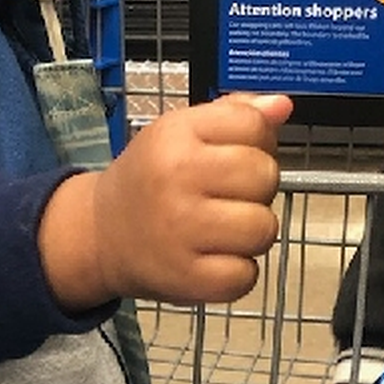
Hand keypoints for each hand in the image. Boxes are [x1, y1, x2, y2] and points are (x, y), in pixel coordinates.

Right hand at [39, 93, 291, 308]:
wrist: (101, 231)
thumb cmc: (151, 179)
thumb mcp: (179, 133)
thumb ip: (232, 114)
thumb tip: (282, 106)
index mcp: (174, 134)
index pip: (253, 125)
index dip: (255, 142)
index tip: (229, 155)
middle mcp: (175, 176)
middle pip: (265, 175)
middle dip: (256, 188)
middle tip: (224, 196)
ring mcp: (180, 229)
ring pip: (264, 228)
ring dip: (251, 232)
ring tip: (220, 229)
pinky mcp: (188, 277)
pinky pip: (248, 275)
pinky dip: (237, 272)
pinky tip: (211, 258)